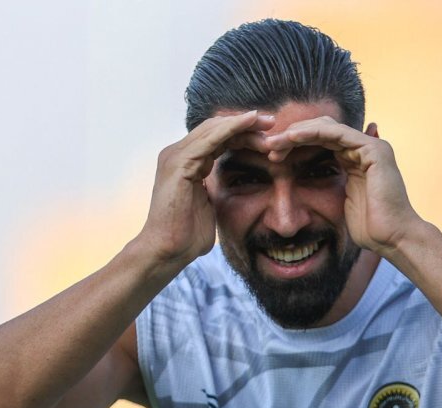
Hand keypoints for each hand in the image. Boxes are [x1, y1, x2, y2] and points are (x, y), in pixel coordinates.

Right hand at [139, 111, 273, 265]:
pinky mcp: (179, 163)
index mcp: (186, 163)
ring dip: (243, 124)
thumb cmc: (187, 236)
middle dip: (245, 124)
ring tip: (268, 121)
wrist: (169, 251)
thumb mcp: (209, 205)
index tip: (268, 136)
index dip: (242, 134)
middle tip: (272, 121)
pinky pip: (210, 139)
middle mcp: (177, 154)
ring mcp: (175, 157)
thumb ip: (215, 190)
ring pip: (214, 129)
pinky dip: (232, 128)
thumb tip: (233, 188)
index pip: (216, 139)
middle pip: (216, 129)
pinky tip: (250, 123)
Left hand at [263, 117, 420, 255]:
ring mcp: (370, 146)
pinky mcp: (373, 149)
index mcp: (355, 159)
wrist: (392, 239)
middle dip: (292, 136)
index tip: (271, 155)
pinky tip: (291, 138)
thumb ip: (329, 188)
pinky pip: (336, 133)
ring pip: (326, 127)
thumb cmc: (370, 229)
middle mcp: (364, 148)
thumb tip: (309, 185)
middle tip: (267, 146)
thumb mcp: (340, 204)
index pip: (320, 141)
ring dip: (297, 133)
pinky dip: (312, 133)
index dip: (294, 145)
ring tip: (273, 142)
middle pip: (321, 130)